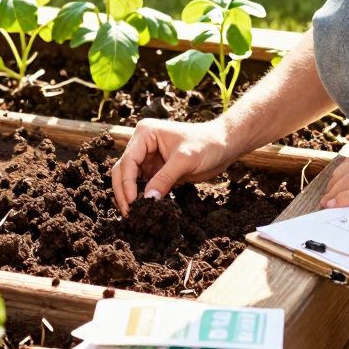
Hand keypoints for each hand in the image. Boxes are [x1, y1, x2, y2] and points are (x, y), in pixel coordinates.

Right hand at [111, 118, 233, 215]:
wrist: (225, 146)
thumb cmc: (207, 144)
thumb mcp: (185, 160)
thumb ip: (165, 179)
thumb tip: (148, 200)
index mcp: (145, 133)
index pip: (128, 161)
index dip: (127, 183)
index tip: (133, 202)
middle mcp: (142, 144)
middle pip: (123, 170)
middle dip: (124, 191)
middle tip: (129, 213)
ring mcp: (148, 157)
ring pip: (130, 179)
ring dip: (130, 196)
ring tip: (134, 215)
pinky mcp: (156, 170)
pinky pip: (143, 185)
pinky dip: (142, 197)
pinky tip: (144, 209)